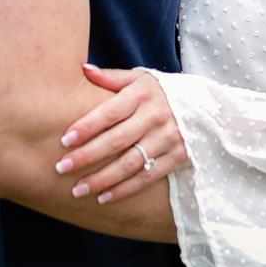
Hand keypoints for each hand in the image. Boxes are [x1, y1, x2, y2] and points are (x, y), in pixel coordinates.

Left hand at [55, 64, 189, 205]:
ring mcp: (168, 138)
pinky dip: (125, 189)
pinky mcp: (177, 157)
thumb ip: (111, 77)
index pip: (110, 112)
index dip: (87, 126)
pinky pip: (147, 177)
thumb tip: (82, 69)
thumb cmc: (159, 93)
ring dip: (102, 179)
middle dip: (87, 156)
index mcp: (143, 94)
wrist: (203, 106)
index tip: (64, 140)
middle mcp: (156, 116)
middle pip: (117, 140)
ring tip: (78, 189)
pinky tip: (103, 197)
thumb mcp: (139, 78)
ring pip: (130, 163)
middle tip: (61, 168)